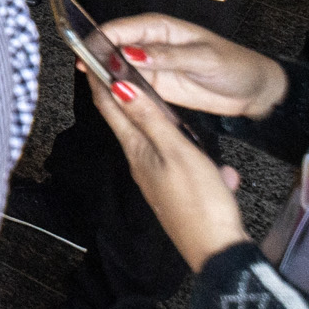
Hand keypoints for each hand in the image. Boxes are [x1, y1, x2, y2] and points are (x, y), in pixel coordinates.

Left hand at [87, 62, 251, 271]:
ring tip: (157, 103)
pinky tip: (218, 167)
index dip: (100, 80)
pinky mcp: (177, 191)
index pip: (111, 107)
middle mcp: (142, 164)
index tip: (90, 56)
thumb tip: (119, 86)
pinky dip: (193, 155)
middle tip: (116, 70)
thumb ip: (150, 119)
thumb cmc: (198, 202)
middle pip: (127, 122)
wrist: (216, 251)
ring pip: (154, 141)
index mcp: (138, 150)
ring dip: (155, 120)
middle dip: (122, 95)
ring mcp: (158, 179)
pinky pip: (182, 163)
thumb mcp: (176, 152)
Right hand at [96, 14, 289, 121]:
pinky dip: (120, 91)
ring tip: (94, 85)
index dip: (101, 37)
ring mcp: (153, 67)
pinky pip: (132, 87)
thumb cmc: (235, 65)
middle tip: (86, 71)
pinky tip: (111, 96)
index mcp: (162, 27)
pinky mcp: (157, 87)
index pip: (122, 28)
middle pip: (114, 47)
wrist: (254, 91)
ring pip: (119, 68)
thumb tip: (134, 53)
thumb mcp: (205, 57)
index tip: (87, 50)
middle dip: (98, 56)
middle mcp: (152, 45)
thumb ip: (168, 56)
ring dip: (106, 75)